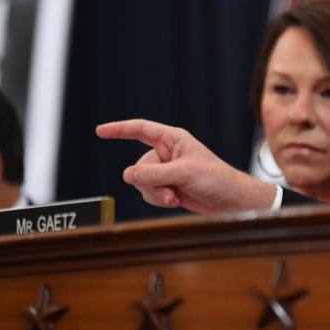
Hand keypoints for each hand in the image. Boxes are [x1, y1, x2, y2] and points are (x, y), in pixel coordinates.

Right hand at [95, 119, 276, 213]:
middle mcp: (167, 153)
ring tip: (177, 195)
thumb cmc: (215, 178)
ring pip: (142, 183)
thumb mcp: (183, 173)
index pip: (140, 130)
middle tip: (172, 189)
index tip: (100, 130)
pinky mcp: (168, 186)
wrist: (230, 199)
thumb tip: (127, 175)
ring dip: (157, 193)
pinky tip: (178, 200)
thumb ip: (153, 173)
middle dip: (151, 182)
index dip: (119, 129)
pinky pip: (150, 194)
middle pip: (139, 166)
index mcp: (173, 139)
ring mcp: (166, 171)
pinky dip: (161, 200)